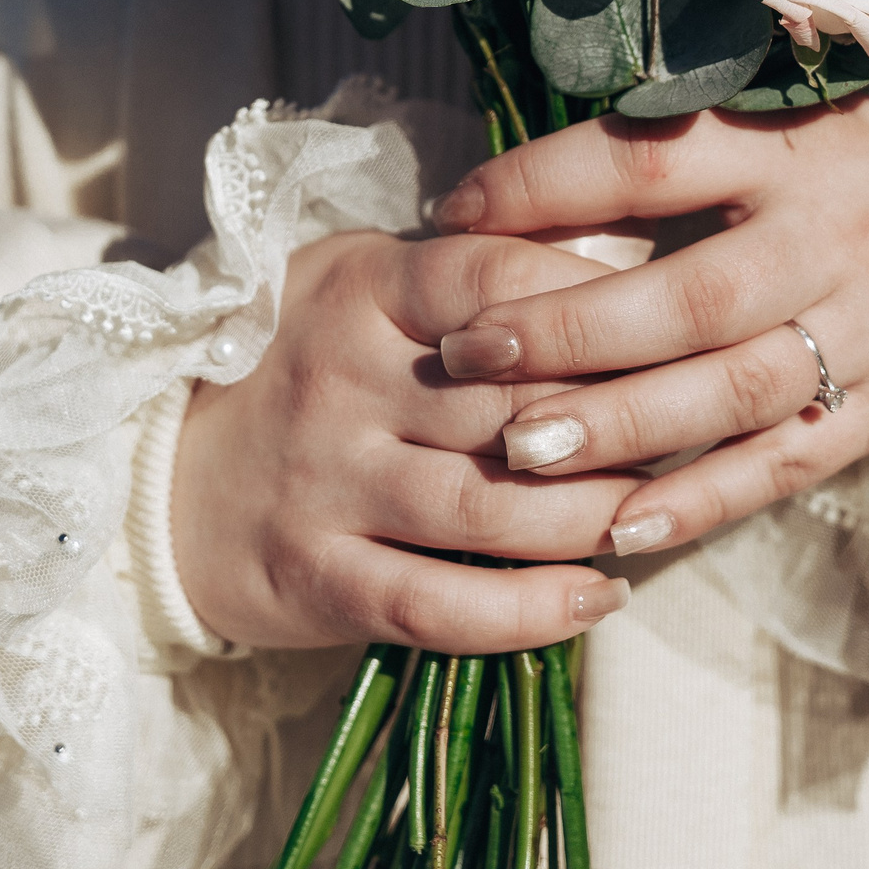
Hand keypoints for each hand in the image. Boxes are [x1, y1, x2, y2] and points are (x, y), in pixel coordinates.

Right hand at [171, 229, 639, 651]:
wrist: (165, 480)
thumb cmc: (306, 368)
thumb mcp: (369, 285)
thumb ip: (480, 272)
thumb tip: (633, 257)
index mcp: (361, 286)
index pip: (494, 277)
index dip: (592, 303)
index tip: (674, 323)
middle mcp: (340, 378)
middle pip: (512, 399)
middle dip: (622, 421)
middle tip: (703, 432)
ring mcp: (326, 481)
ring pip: (492, 507)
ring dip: (594, 519)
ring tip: (660, 517)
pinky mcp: (317, 576)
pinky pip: (440, 604)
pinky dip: (530, 612)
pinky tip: (599, 598)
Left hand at [427, 101, 868, 557]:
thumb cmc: (849, 156)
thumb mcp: (770, 119)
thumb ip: (658, 152)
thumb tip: (503, 195)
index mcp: (788, 150)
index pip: (649, 162)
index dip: (543, 186)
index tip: (451, 215)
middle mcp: (829, 241)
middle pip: (691, 296)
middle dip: (569, 330)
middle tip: (465, 353)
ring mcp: (863, 333)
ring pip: (732, 391)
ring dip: (622, 426)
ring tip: (520, 450)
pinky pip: (783, 465)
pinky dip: (701, 501)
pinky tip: (617, 529)